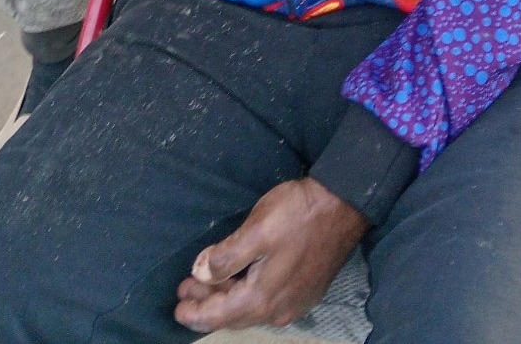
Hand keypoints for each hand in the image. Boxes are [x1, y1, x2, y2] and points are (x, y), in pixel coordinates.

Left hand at [174, 178, 368, 332]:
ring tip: (207, 282)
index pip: (218, 316)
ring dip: (226, 297)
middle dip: (208, 303)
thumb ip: (226, 257)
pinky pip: (266, 302)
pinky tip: (240, 279)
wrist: (344, 205)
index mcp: (262, 298)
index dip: (195, 313)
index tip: (177, 306)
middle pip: (234, 315)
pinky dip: (246, 293)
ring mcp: (294, 303)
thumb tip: (200, 275)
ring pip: (250, 309)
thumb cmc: (297, 213)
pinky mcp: (305, 292)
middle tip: (186, 288)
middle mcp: (277, 311)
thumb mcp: (257, 229)